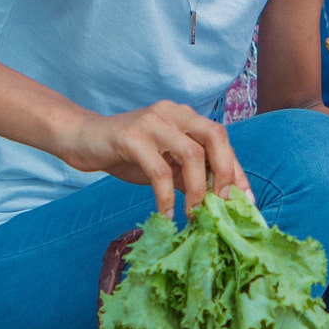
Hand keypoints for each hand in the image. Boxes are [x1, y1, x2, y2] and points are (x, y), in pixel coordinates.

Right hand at [58, 101, 249, 216]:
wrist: (82, 140)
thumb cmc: (127, 155)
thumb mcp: (166, 165)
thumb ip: (190, 175)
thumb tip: (221, 201)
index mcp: (185, 116)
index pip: (221, 140)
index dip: (236, 170)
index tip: (246, 201)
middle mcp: (173, 113)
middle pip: (215, 135)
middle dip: (225, 172)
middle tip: (224, 204)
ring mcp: (152, 122)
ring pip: (191, 154)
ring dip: (198, 190)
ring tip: (194, 215)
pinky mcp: (131, 137)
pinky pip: (159, 171)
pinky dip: (166, 197)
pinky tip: (167, 215)